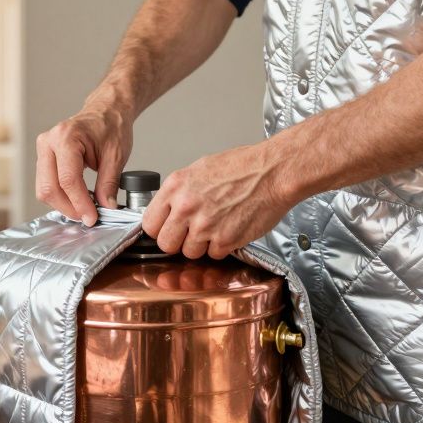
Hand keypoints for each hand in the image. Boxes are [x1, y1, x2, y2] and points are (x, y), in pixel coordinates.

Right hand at [35, 102, 133, 225]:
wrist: (105, 111)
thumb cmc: (110, 126)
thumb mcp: (116, 156)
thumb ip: (109, 183)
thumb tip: (105, 207)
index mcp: (66, 137)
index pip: (68, 179)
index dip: (79, 203)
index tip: (92, 218)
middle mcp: (49, 142)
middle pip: (50, 187)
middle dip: (69, 208)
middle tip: (88, 217)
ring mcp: (43, 149)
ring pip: (44, 189)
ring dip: (63, 204)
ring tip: (84, 207)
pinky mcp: (43, 157)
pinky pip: (46, 183)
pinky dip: (60, 196)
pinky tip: (77, 198)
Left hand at [142, 142, 297, 258]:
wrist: (273, 172)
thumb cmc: (242, 166)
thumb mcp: (199, 169)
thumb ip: (180, 192)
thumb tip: (168, 210)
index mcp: (176, 187)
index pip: (150, 223)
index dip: (159, 229)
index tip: (167, 230)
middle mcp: (186, 207)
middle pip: (166, 244)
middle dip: (177, 242)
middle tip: (190, 234)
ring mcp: (205, 226)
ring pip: (189, 253)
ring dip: (201, 246)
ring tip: (216, 227)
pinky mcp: (225, 240)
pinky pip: (214, 255)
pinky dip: (222, 247)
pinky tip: (230, 229)